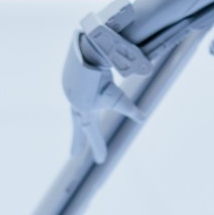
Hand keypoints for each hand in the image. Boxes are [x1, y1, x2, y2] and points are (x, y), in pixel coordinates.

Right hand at [62, 36, 143, 163]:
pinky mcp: (71, 79)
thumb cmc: (102, 78)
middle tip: (73, 154)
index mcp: (84, 111)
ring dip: (80, 115)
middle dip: (77, 141)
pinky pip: (78, 90)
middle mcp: (75, 103)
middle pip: (78, 126)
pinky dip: (81, 95)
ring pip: (78, 107)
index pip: (92, 134)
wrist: (87, 53)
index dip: (98, 147)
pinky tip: (85, 87)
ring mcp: (71, 91)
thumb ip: (129, 109)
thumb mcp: (118, 97)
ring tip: (89, 105)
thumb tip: (143, 119)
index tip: (102, 161)